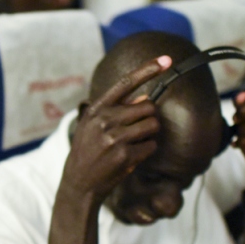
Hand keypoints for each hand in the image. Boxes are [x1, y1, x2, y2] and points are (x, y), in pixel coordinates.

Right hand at [61, 56, 169, 203]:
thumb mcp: (93, 127)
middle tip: (137, 131)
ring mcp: (114, 137)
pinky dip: (146, 151)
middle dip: (149, 119)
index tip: (166, 59)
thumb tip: (144, 98)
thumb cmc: (88, 152)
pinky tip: (131, 157)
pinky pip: (151, 145)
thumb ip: (117, 110)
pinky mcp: (124, 155)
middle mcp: (104, 120)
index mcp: (97, 109)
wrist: (78, 184)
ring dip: (149, 135)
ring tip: (133, 144)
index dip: (148, 69)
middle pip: (148, 107)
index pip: (125, 83)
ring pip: (152, 125)